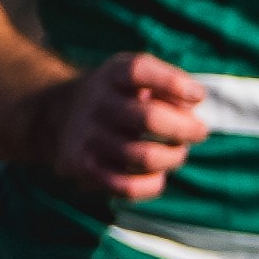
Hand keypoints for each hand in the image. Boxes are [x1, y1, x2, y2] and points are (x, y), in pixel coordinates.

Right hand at [33, 53, 209, 201]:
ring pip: (144, 156)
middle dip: (186, 129)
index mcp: (112, 74)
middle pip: (149, 118)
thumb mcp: (135, 78)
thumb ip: (167, 86)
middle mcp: (97, 103)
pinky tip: (158, 176)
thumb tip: (193, 107)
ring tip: (178, 153)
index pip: (140, 71)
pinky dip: (153, 184)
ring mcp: (88, 136)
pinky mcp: (82, 166)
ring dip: (173, 158)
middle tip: (199, 132)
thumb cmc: (117, 97)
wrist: (59, 115)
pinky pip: (127, 187)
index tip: (198, 96)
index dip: (173, 83)